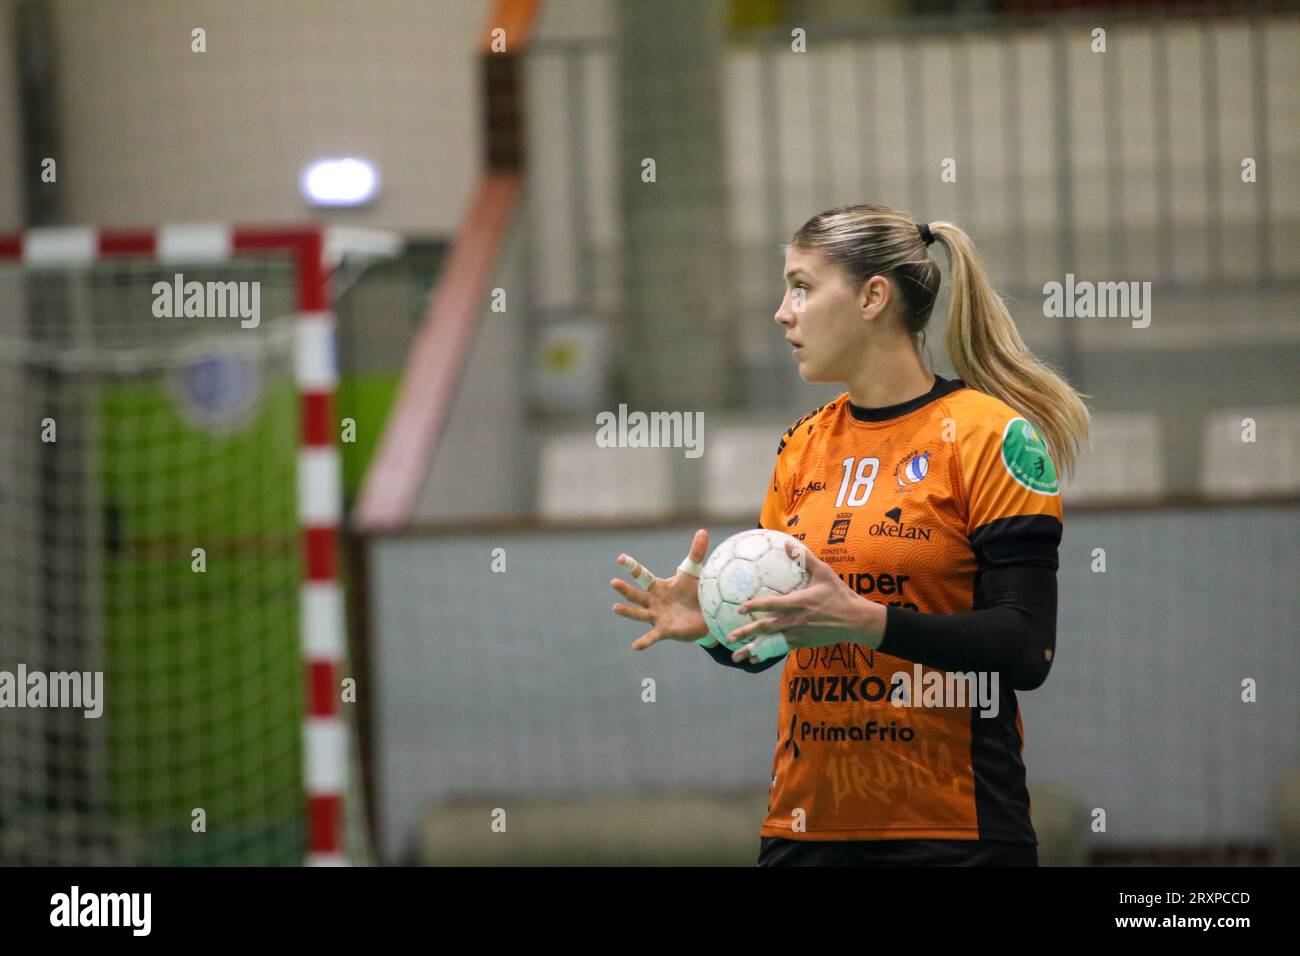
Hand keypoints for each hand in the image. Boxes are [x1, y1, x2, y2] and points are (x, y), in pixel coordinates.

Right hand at [611, 529, 711, 650]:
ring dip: (627, 611)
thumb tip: (702, 530)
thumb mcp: (694, 573)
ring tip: (616, 608)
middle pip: (636, 594)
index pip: (642, 575)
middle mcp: (652, 602)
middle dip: (625, 589)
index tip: (620, 558)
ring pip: (639, 614)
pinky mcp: (664, 631)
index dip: (631, 566)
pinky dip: (644, 642)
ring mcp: (656, 617)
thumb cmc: (694, 593)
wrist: (704, 617)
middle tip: (614, 582)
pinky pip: (652, 637)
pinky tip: (635, 646)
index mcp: (657, 587)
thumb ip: (696, 553)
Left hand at [725, 540, 885, 663]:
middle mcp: (796, 621)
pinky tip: (754, 658)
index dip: (755, 606)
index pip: (772, 605)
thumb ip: (805, 558)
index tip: (740, 608)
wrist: (856, 621)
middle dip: (746, 633)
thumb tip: (789, 543)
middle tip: (729, 637)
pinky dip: (766, 653)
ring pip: (771, 643)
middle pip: (766, 628)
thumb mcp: (824, 573)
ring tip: (736, 656)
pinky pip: (781, 648)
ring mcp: (799, 634)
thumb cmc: (840, 595)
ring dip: (753, 649)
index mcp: (799, 603)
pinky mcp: (803, 643)